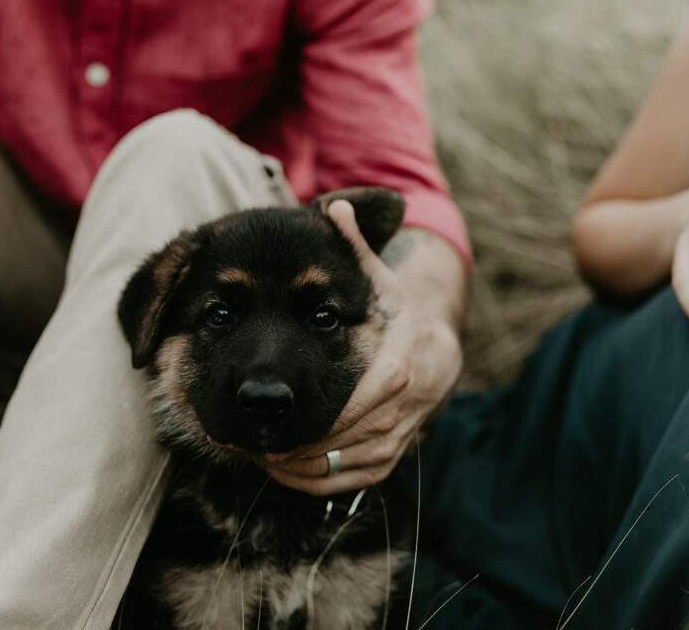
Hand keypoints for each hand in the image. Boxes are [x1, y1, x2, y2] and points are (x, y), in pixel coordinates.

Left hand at [260, 200, 462, 495]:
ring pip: (345, 468)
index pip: (360, 405)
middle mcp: (402, 410)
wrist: (438, 356)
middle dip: (296, 450)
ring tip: (259, 459)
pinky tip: (282, 472)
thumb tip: (333, 205)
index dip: (321, 424)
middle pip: (346, 443)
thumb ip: (356, 248)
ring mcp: (398, 438)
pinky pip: (351, 482)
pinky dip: (316, 484)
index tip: (276, 429)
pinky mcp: (391, 458)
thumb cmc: (400, 317)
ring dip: (299, 470)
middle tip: (250, 444)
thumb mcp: (384, 282)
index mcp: (397, 367)